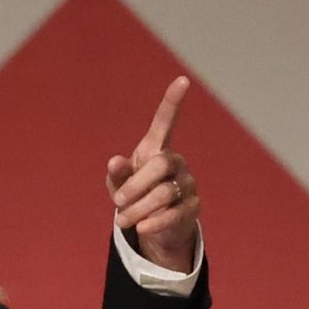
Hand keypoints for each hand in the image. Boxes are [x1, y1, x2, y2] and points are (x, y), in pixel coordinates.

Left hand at [106, 76, 200, 272]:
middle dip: (135, 185)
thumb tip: (115, 161)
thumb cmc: (133, 196)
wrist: (151, 226)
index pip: (166, 122)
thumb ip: (116, 174)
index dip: (172, 102)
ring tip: (122, 220)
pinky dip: (153, 222)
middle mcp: (176, 162)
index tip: (182, 80)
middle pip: (161, 165)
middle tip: (117, 202)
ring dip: (138, 209)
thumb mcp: (119, 185)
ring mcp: (187, 184)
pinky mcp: (193, 207)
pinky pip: (173, 214)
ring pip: (164, 193)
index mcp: (155, 150)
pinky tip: (142, 228)